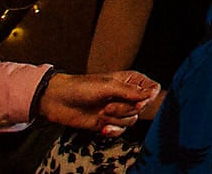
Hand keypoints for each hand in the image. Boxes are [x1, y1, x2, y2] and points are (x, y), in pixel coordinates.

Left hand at [39, 70, 158, 134]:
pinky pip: (121, 130)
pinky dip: (112, 130)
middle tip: (108, 105)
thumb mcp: (108, 86)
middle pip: (142, 107)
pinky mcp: (109, 122)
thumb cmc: (82, 87)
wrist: (59, 101)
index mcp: (130, 81)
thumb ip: (131, 92)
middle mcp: (127, 95)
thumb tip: (152, 93)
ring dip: (116, 118)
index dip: (148, 97)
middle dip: (125, 109)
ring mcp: (118, 109)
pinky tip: (102, 127)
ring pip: (132, 120)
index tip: (139, 101)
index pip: (152, 89)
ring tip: (101, 112)